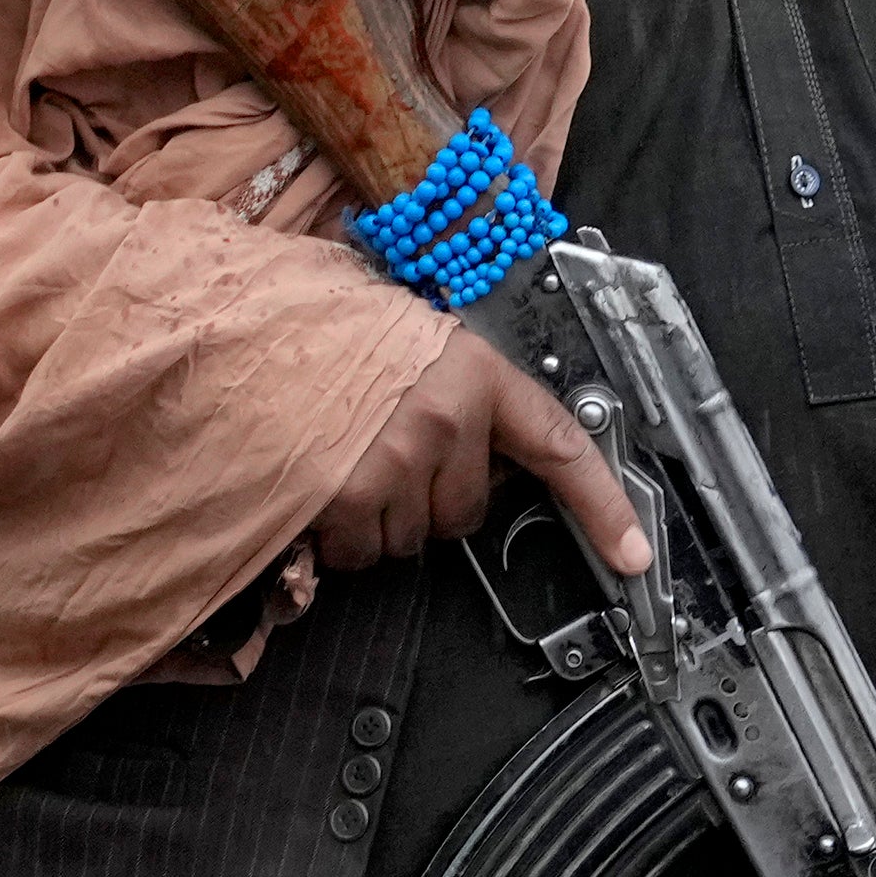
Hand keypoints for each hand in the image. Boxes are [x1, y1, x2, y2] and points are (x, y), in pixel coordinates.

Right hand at [308, 331, 651, 579]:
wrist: (242, 322)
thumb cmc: (319, 331)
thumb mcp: (408, 343)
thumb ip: (455, 398)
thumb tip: (476, 465)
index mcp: (475, 371)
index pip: (558, 445)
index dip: (603, 506)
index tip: (632, 554)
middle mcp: (448, 419)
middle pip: (465, 512)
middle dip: (426, 502)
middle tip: (383, 460)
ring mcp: (398, 459)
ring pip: (410, 539)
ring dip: (378, 520)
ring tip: (342, 466)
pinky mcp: (347, 495)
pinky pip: (360, 552)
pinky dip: (337, 537)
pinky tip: (318, 492)